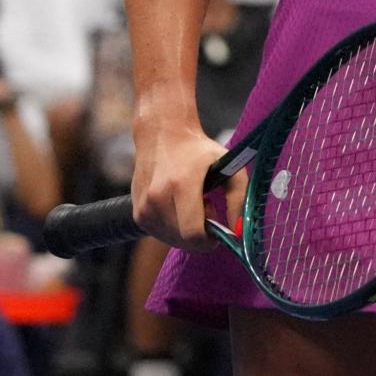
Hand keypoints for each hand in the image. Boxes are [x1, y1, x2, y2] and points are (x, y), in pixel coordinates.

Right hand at [132, 119, 242, 251]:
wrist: (162, 135)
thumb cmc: (198, 151)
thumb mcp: (227, 166)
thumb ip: (238, 198)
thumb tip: (238, 231)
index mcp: (181, 184)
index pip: (192, 233)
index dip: (209, 239)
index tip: (217, 229)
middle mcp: (157, 198)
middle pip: (183, 240)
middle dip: (200, 233)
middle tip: (206, 208)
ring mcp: (144, 207)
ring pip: (172, 240)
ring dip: (186, 231)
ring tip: (190, 205)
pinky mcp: (137, 214)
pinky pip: (161, 235)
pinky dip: (173, 228)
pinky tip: (177, 207)